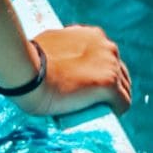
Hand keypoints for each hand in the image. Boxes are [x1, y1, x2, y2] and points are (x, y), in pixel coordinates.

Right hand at [4, 23, 133, 116]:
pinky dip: (118, 111)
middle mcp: (106, 47)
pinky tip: (111, 117)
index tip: (90, 84)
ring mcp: (109, 65)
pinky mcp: (109, 84)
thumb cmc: (30, 60)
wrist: (28, 71)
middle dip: (111, 86)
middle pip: (119, 71)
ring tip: (102, 111)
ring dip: (115, 100)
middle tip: (96, 100)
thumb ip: (60, 48)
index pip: (106, 57)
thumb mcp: (50, 45)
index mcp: (93, 36)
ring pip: (124, 88)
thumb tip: (52, 59)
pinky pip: (123, 102)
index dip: (99, 72)